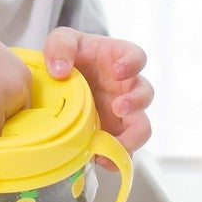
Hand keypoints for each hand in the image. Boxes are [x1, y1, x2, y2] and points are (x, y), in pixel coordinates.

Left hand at [44, 27, 153, 168]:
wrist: (56, 79)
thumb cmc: (67, 54)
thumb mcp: (61, 41)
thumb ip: (60, 47)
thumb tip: (60, 71)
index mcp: (118, 59)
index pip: (137, 57)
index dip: (133, 64)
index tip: (119, 71)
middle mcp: (125, 86)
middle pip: (145, 95)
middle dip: (136, 102)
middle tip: (118, 107)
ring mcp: (121, 112)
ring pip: (141, 126)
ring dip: (132, 135)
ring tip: (113, 141)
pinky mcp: (111, 132)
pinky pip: (122, 148)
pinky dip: (116, 157)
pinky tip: (102, 159)